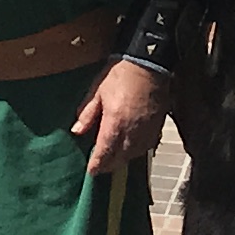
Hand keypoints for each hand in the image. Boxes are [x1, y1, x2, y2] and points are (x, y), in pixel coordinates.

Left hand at [72, 58, 167, 176]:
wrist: (149, 62)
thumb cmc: (121, 73)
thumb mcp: (98, 91)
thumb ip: (87, 113)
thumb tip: (77, 131)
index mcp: (115, 123)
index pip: (105, 153)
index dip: (97, 165)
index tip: (91, 172)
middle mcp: (132, 131)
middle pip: (120, 158)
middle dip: (110, 165)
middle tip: (101, 166)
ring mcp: (147, 130)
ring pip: (134, 154)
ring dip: (123, 158)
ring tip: (115, 157)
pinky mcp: (158, 125)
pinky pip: (148, 145)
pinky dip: (138, 150)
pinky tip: (132, 146)